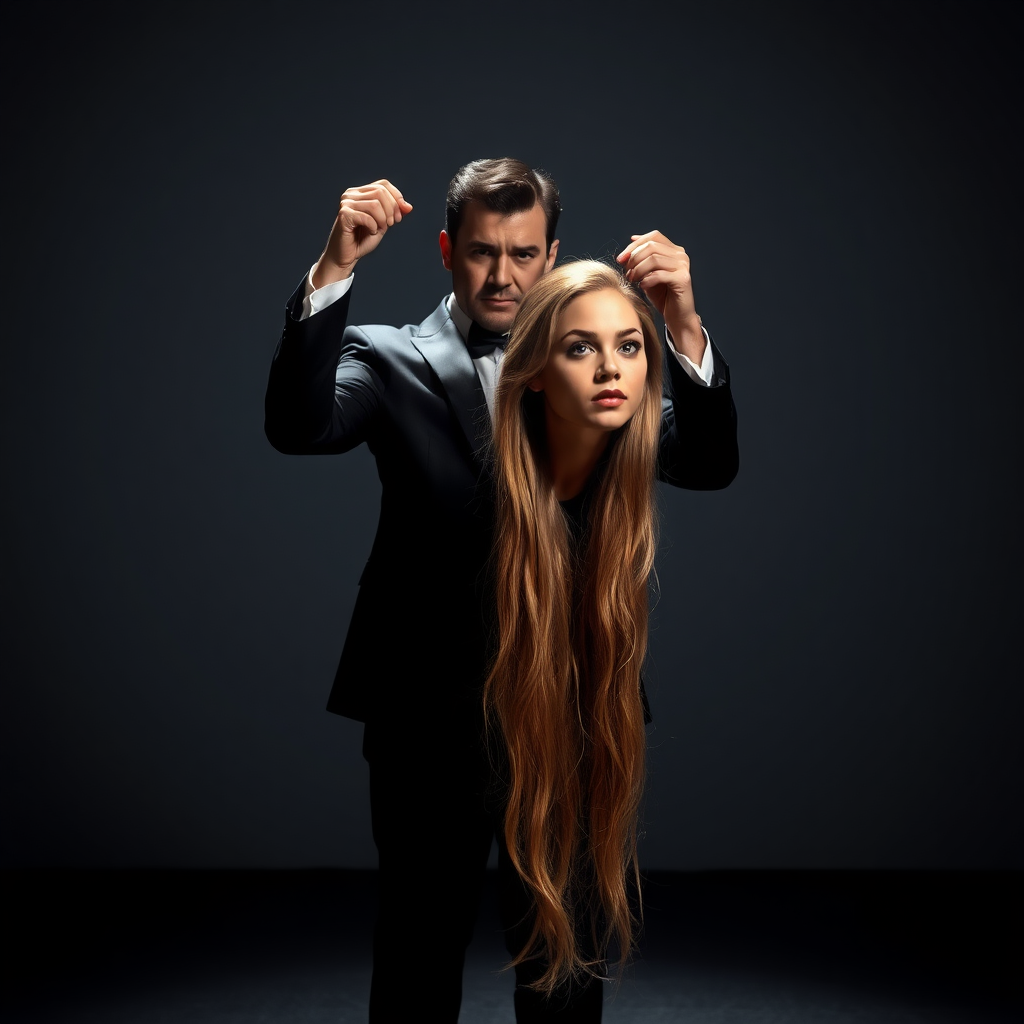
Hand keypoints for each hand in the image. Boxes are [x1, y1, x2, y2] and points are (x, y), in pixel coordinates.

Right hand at [312, 179, 412, 287]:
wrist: (346, 256)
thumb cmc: (362, 240)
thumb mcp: (384, 224)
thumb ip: (395, 213)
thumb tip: (409, 207)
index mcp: (360, 192)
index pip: (383, 184)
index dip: (396, 198)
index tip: (399, 216)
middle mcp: (351, 194)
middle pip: (380, 192)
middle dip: (392, 210)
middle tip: (390, 224)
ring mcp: (346, 203)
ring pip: (375, 204)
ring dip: (383, 219)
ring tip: (379, 229)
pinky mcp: (344, 215)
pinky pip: (367, 217)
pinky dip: (374, 226)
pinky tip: (370, 232)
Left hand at [617, 230, 704, 364]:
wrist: (676, 317)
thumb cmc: (662, 296)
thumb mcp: (648, 273)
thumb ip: (642, 258)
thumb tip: (632, 240)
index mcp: (674, 250)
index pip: (653, 237)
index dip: (634, 245)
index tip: (620, 258)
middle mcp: (681, 255)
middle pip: (652, 246)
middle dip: (634, 258)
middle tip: (627, 272)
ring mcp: (683, 266)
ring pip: (654, 259)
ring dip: (638, 269)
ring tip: (632, 280)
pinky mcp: (683, 279)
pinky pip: (659, 274)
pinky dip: (646, 280)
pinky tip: (642, 287)